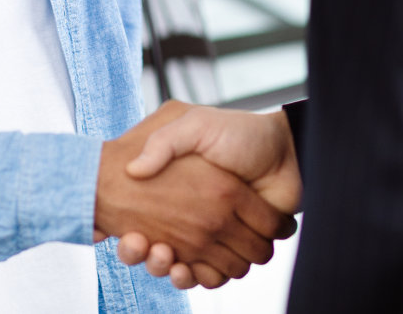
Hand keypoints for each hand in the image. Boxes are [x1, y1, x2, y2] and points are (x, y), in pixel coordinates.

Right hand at [114, 106, 300, 289]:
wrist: (284, 151)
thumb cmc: (240, 134)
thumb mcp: (195, 125)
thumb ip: (164, 142)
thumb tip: (133, 170)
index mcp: (179, 189)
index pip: (140, 216)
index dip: (127, 228)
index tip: (117, 230)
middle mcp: (191, 215)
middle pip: (153, 248)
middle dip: (139, 253)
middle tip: (135, 243)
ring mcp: (212, 235)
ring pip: (178, 266)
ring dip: (164, 267)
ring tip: (162, 253)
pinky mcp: (233, 250)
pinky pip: (209, 276)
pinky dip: (195, 278)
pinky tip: (183, 266)